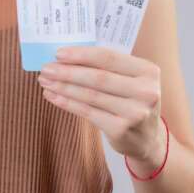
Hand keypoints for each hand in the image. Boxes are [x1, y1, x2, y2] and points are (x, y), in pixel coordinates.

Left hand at [38, 46, 164, 165]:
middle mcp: (145, 92)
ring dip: (63, 87)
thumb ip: (107, 67)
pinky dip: (67, 103)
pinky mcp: (121, 130)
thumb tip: (65, 57)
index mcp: (148, 71)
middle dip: (68, 72)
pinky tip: (53, 96)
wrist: (147, 139)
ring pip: (90, 95)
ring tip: (45, 81)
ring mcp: (134, 112)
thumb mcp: (131, 80)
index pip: (109, 57)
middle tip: (46, 68)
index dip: (81, 55)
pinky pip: (87, 112)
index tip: (58, 53)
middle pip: (98, 77)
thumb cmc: (131, 101)